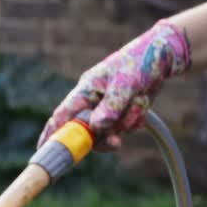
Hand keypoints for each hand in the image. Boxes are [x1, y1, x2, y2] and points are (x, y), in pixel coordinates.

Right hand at [39, 19, 190, 150]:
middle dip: (102, 137)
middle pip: (86, 131)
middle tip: (116, 142)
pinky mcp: (120, 114)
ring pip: (109, 131)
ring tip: (139, 100)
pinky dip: (135, 119)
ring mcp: (106, 109)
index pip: (62, 115)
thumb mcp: (126, 83)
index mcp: (85, 89)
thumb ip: (111, 105)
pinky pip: (124, 128)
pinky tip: (143, 101)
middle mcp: (92, 101)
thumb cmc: (140, 62)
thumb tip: (97, 127)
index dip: (53, 134)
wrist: (163, 56)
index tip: (43, 150)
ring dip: (126, 122)